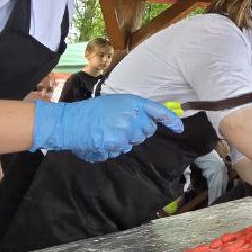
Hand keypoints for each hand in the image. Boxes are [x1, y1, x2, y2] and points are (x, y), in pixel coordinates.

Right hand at [31, 95, 182, 162]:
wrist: (71, 122)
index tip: (179, 128)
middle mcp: (133, 116)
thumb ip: (133, 111)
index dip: (170, 121)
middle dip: (139, 130)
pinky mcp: (118, 144)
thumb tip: (149, 122)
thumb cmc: (91, 111)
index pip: (157, 112)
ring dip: (125, 139)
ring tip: (108, 131)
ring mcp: (126, 131)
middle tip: (121, 125)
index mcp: (133, 103)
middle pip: (147, 130)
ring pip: (135, 141)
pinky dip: (115, 147)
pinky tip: (103, 139)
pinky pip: (123, 149)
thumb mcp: (115, 103)